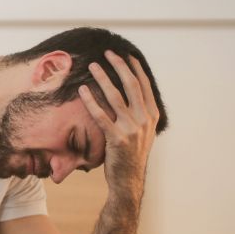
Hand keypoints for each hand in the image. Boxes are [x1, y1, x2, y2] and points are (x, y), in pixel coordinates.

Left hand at [76, 50, 160, 196]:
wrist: (128, 180)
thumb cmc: (131, 155)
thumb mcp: (143, 133)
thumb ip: (140, 114)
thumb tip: (132, 94)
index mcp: (152, 116)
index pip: (144, 85)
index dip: (134, 69)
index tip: (126, 55)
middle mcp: (144, 120)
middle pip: (131, 85)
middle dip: (119, 66)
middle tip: (108, 53)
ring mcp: (131, 129)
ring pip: (115, 97)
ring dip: (103, 78)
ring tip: (92, 66)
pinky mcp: (117, 138)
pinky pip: (101, 115)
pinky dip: (91, 101)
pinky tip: (82, 90)